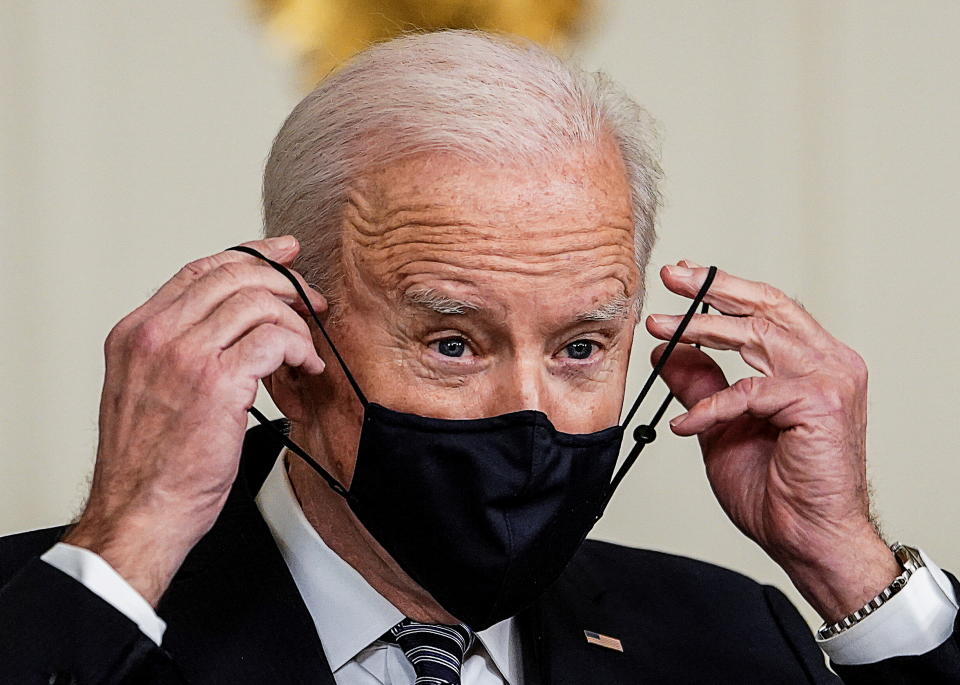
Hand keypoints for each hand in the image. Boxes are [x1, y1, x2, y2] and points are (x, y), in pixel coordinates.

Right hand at [64, 236, 326, 605]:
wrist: (138, 513)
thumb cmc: (149, 465)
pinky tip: (305, 369)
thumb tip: (232, 325)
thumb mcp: (148, 390)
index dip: (250, 255)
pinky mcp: (217, 383)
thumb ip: (179, 350)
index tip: (282, 254)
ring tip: (305, 350)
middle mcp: (156, 336)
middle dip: (284, 283)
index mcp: (136, 333)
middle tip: (310, 302)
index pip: (200, 270)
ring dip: (295, 322)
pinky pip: (274, 339)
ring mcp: (184, 356)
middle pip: (234, 276)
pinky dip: (299, 349)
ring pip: (258, 303)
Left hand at [646, 260, 898, 621]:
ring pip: (757, 335)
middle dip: (712, 288)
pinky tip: (685, 425)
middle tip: (670, 278)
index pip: (768, 309)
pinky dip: (711, 407)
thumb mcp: (723, 425)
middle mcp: (830, 362)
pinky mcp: (820, 402)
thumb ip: (702, 385)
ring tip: (659, 330)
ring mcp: (831, 378)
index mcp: (814, 363)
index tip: (682, 279)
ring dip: (701, 330)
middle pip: (767, 307)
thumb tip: (669, 352)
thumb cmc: (776, 489)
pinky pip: (749, 391)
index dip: (724, 289)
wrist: (807, 537)